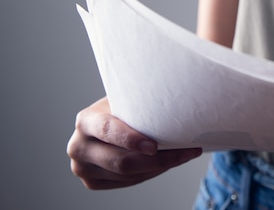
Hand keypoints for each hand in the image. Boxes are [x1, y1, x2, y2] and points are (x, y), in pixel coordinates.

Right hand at [67, 97, 202, 189]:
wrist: (107, 122)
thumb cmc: (124, 106)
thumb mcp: (126, 99)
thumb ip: (140, 102)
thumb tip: (179, 98)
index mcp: (86, 120)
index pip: (107, 131)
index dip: (131, 140)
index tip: (154, 146)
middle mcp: (78, 146)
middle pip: (121, 162)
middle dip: (159, 159)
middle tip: (188, 151)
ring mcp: (82, 168)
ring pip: (128, 175)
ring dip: (161, 166)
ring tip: (185, 153)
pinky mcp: (92, 182)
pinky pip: (127, 183)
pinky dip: (151, 173)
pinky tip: (166, 161)